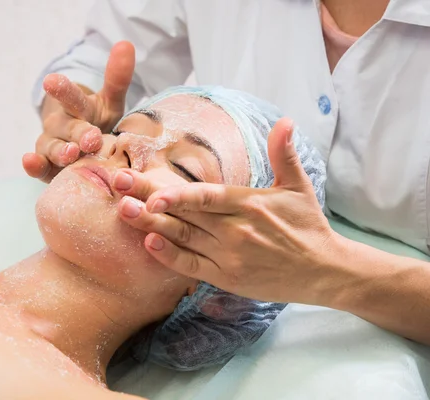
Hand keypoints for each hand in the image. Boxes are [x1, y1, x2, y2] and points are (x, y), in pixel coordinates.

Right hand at [23, 41, 134, 181]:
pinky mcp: (48, 168)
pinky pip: (40, 168)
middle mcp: (61, 125)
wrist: (81, 145)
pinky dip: (34, 166)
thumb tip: (126, 44)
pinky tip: (29, 162)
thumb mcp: (111, 101)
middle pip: (67, 127)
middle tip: (92, 137)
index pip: (71, 96)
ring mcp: (52, 146)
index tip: (52, 81)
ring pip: (53, 148)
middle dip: (78, 132)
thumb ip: (117, 79)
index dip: (62, 89)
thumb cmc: (97, 122)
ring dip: (60, 151)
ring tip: (71, 154)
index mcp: (77, 107)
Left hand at [113, 118, 339, 304]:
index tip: (148, 190)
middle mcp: (235, 230)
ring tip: (123, 211)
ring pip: (183, 238)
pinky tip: (149, 244)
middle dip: (148, 199)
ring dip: (151, 225)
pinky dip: (170, 257)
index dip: (176, 194)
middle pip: (185, 213)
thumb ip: (284, 154)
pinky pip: (192, 266)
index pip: (206, 197)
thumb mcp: (298, 187)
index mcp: (249, 204)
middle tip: (117, 185)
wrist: (324, 271)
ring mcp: (229, 256)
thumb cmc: (308, 225)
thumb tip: (284, 120)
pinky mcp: (226, 277)